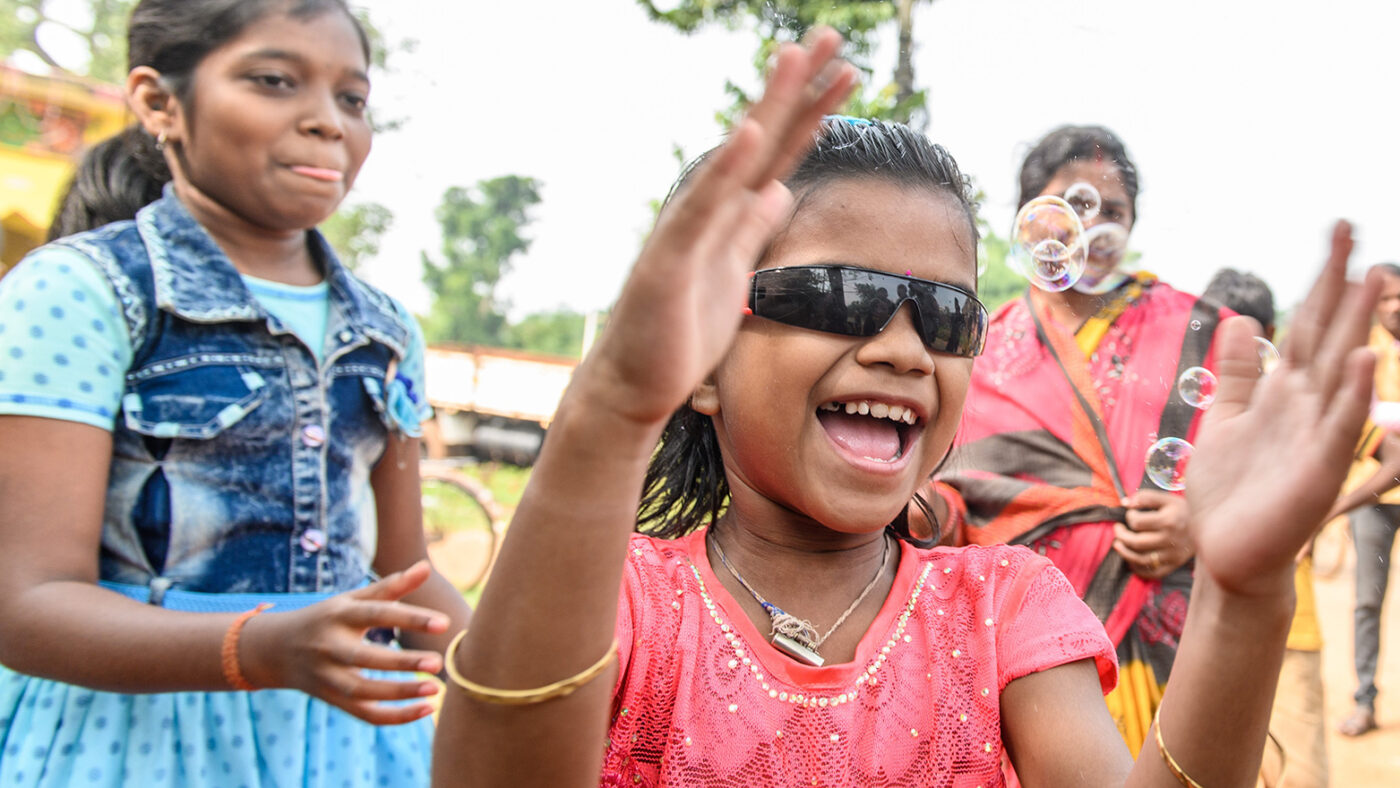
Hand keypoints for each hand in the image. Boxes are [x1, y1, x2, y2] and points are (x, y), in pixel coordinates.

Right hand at [242, 560, 450, 724]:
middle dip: (402, 662)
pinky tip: (425, 709)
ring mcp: (327, 677)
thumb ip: (391, 586)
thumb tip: (426, 567)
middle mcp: (330, 646)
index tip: (444, 622)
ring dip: (400, 693)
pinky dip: (394, 716)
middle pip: (365, 657)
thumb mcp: (352, 598)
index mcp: (339, 615)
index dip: (410, 617)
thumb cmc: (327, 618)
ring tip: (435, 690)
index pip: (377, 613)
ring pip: (363, 692)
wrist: (275, 649)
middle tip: (438, 662)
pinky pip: (364, 714)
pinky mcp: (331, 700)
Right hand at [583, 28, 856, 425]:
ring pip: (736, 159)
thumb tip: (778, 191)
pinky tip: (750, 132)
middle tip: (829, 35)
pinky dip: (727, 169)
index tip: (843, 71)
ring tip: (794, 58)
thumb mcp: (734, 274)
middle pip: (764, 139)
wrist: (636, 384)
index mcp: (730, 215)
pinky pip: (704, 208)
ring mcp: (689, 229)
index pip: (780, 153)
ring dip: (767, 108)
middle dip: (798, 88)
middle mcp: (710, 210)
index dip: (812, 112)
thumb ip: (751, 229)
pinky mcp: (673, 258)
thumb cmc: (680, 333)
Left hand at [1113, 489, 1192, 578]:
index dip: (1128, 517)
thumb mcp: (1168, 499)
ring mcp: (1173, 555)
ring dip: (1125, 553)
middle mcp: (1171, 539)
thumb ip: (1145, 497)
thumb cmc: (1184, 511)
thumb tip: (1125, 502)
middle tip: (1117, 529)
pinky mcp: (1174, 565)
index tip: (1131, 514)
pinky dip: (1138, 569)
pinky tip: (1131, 560)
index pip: (1137, 522)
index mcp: (1169, 520)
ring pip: (1142, 560)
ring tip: (1117, 545)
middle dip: (1121, 535)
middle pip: (1136, 542)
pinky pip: (1153, 573)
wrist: (1210, 527)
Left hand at [1185, 222, 1377, 596]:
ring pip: (1340, 370)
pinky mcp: (1317, 469)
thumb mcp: (1222, 419)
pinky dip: (1349, 393)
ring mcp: (1316, 434)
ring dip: (1357, 325)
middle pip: (1326, 332)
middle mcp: (1305, 404)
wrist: (1228, 554)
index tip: (1336, 231)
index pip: (1305, 324)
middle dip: (1338, 283)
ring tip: (1373, 276)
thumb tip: (1243, 319)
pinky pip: (1337, 426)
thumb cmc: (1229, 493)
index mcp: (1283, 391)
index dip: (1318, 279)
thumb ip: (1236, 373)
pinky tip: (1362, 359)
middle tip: (1352, 228)